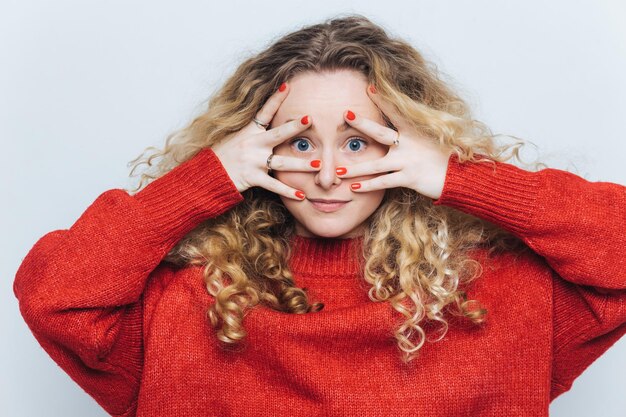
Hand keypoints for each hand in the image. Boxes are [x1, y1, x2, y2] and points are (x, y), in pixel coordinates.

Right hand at [212, 83, 320, 199]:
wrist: (207, 174)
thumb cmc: (223, 155)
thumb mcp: (236, 137)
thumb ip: (254, 131)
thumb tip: (269, 120)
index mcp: (249, 131)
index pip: (264, 112)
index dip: (276, 98)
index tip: (287, 86)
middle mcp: (252, 144)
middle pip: (278, 134)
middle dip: (295, 127)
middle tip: (311, 119)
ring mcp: (253, 161)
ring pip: (282, 162)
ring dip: (301, 164)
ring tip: (319, 164)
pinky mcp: (252, 178)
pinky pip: (273, 186)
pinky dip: (287, 192)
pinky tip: (301, 195)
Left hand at [336, 86, 451, 199]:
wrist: (463, 175)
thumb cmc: (447, 157)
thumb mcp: (434, 138)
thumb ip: (415, 133)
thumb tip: (401, 129)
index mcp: (414, 130)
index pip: (396, 111)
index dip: (382, 99)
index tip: (369, 87)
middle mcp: (408, 143)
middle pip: (380, 132)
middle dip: (361, 123)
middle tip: (345, 114)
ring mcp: (408, 161)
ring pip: (375, 164)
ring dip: (355, 168)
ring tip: (338, 170)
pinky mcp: (409, 178)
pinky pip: (384, 182)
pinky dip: (369, 185)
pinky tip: (354, 187)